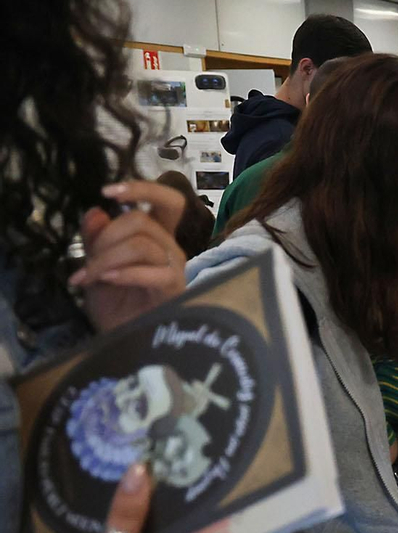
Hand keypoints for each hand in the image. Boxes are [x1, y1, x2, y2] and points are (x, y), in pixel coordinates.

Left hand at [72, 182, 187, 331]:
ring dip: (105, 259)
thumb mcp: (96, 267)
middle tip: (87, 261)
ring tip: (86, 278)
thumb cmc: (116, 308)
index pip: (167, 201)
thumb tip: (96, 211)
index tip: (107, 192)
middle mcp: (170, 248)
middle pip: (141, 220)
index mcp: (157, 238)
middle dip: (105, 237)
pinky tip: (105, 281)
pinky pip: (151, 270)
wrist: (124, 343)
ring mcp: (175, 268)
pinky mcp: (174, 288)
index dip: (143, 189)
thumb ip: (95, 240)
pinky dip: (123, 272)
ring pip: (141, 244)